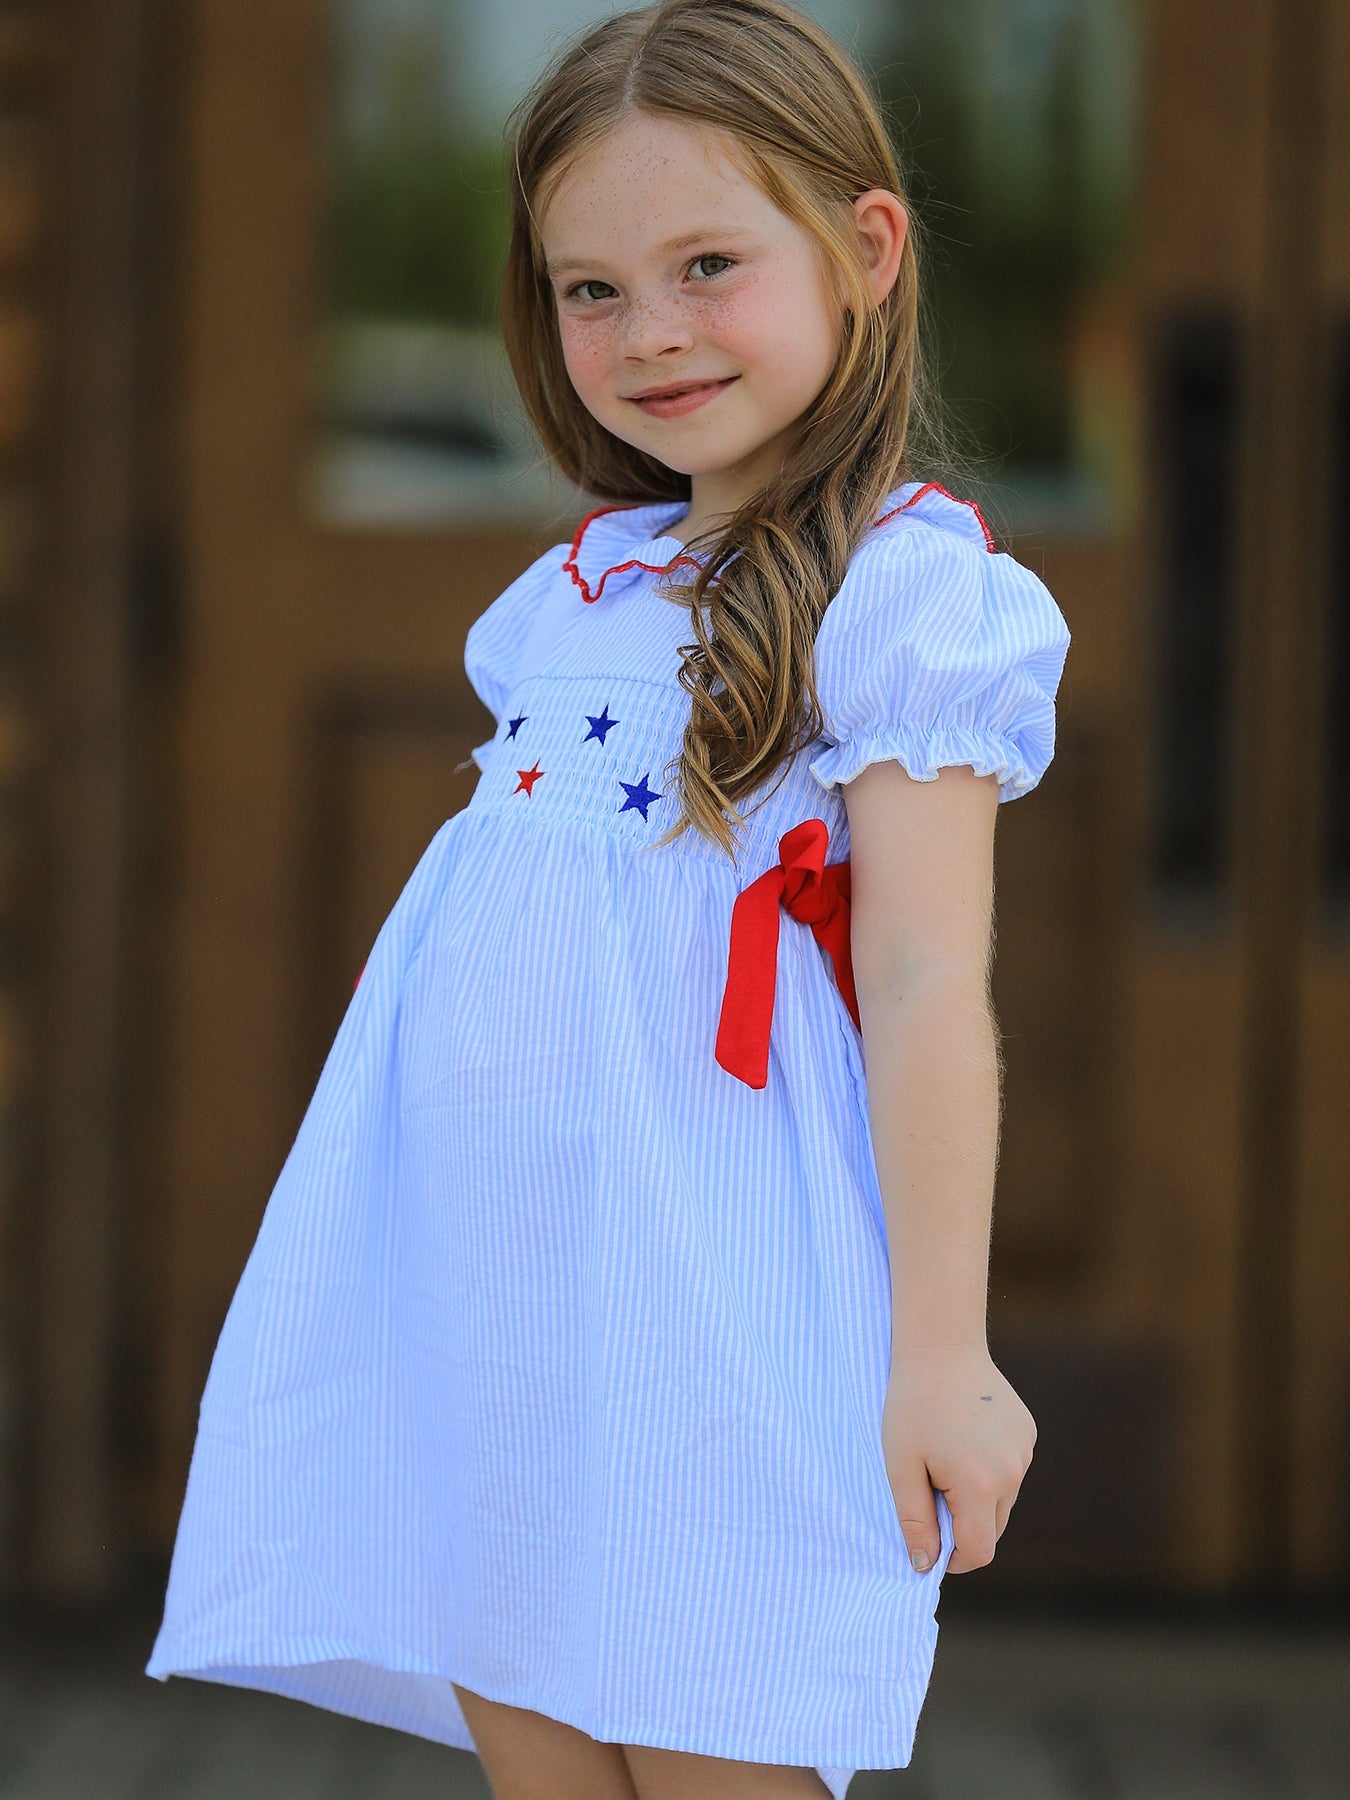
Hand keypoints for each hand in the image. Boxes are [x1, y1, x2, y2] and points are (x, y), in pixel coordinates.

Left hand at [881, 1343, 1034, 1575]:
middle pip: (992, 1529)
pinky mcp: (1028, 1432)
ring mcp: (1025, 1451)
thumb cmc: (912, 1404)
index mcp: (981, 1485)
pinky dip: (989, 1470)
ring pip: (1003, 1500)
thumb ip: (915, 1520)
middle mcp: (1013, 1472)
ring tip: (945, 1458)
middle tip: (930, 1492)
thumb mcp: (900, 1466)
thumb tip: (925, 1565)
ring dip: (976, 1497)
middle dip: (963, 1526)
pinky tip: (964, 1439)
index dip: (952, 1558)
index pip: (978, 1551)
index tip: (930, 1542)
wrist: (940, 1345)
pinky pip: (1009, 1470)